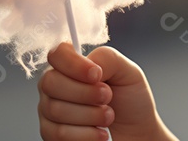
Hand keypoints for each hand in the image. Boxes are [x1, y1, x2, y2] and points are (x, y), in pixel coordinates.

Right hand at [38, 41, 177, 140]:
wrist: (138, 133)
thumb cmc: (131, 101)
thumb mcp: (128, 71)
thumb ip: (106, 58)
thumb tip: (87, 62)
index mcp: (72, 66)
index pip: (57, 53)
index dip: (74, 64)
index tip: (97, 74)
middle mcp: (56, 86)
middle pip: (50, 82)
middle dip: (85, 92)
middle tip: (108, 96)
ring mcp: (50, 112)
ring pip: (56, 110)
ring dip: (91, 115)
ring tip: (109, 116)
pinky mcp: (51, 136)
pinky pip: (59, 134)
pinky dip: (86, 134)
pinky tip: (100, 133)